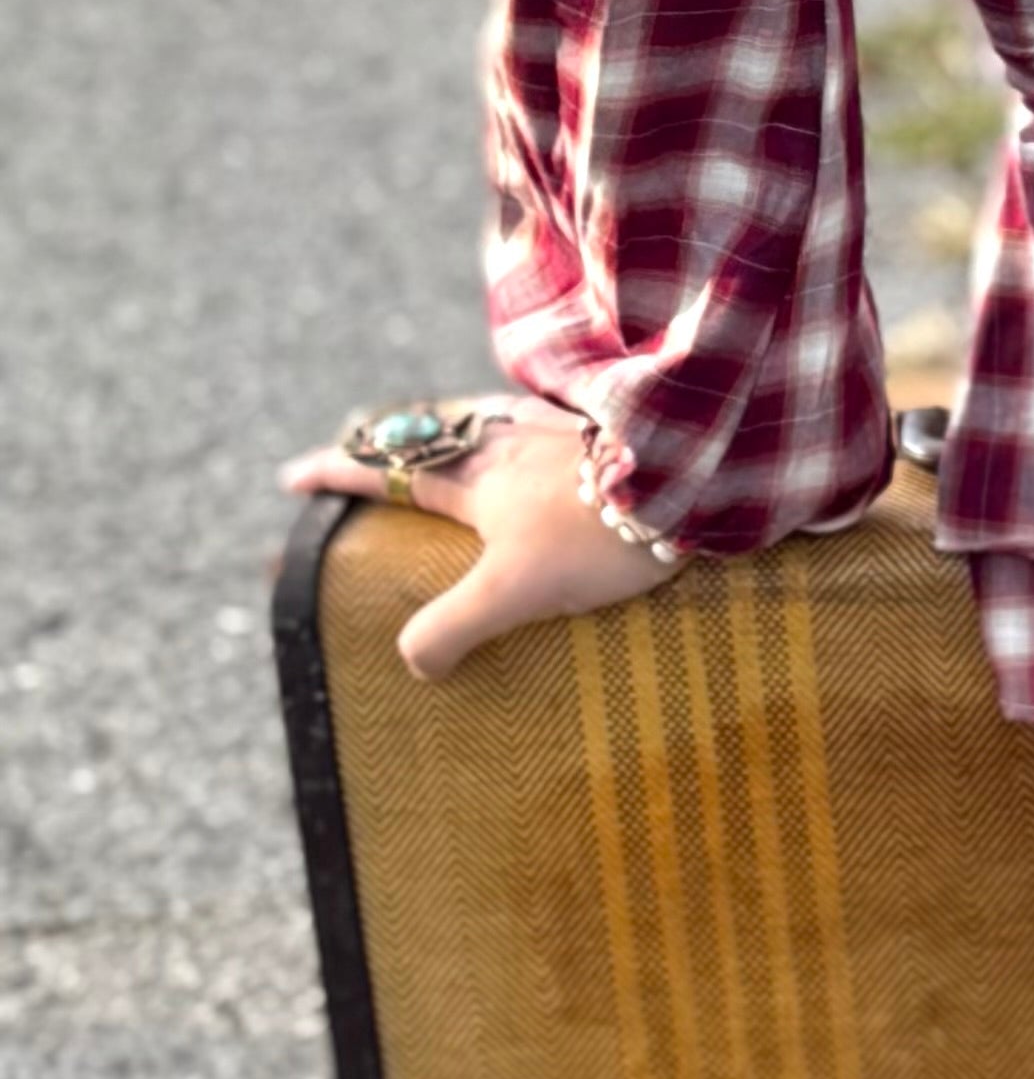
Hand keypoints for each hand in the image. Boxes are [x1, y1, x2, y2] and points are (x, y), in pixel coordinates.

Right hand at [277, 407, 682, 679]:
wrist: (695, 483)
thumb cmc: (595, 536)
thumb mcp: (510, 592)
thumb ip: (451, 626)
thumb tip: (411, 659)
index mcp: (475, 475)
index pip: (388, 469)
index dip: (338, 474)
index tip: (292, 479)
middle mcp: (510, 441)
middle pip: (434, 430)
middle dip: (391, 441)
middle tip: (364, 447)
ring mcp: (561, 431)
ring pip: (489, 418)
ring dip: (453, 426)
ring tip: (443, 436)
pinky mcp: (607, 435)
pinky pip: (542, 421)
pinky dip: (517, 425)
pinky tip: (540, 434)